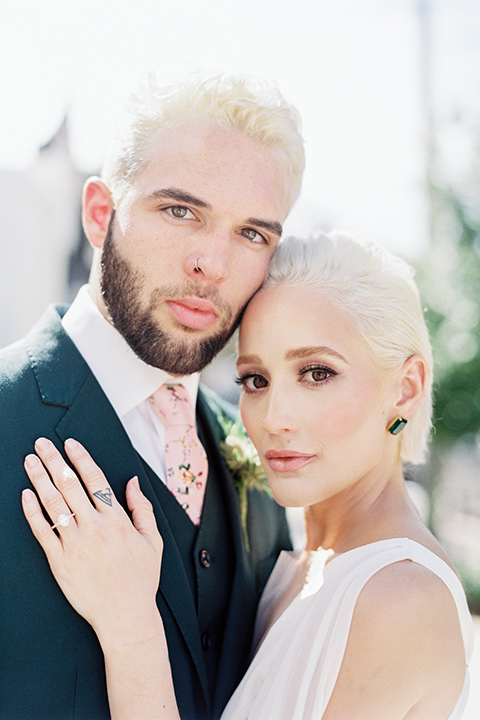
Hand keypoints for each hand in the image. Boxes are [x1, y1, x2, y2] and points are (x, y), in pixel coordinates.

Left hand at [22, 438, 162, 643]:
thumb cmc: (140, 578)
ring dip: (39, 479)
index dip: (81, 458)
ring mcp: (75, 544)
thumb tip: (133, 482)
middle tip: (41, 444)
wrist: (125, 615)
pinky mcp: (59, 562)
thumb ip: (141, 508)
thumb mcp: (153, 540)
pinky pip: (42, 531)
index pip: (95, 479)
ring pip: (53, 504)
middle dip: (53, 460)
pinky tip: (26, 496)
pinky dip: (32, 512)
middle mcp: (95, 528)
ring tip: (29, 462)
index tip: (69, 443)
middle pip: (69, 485)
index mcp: (117, 520)